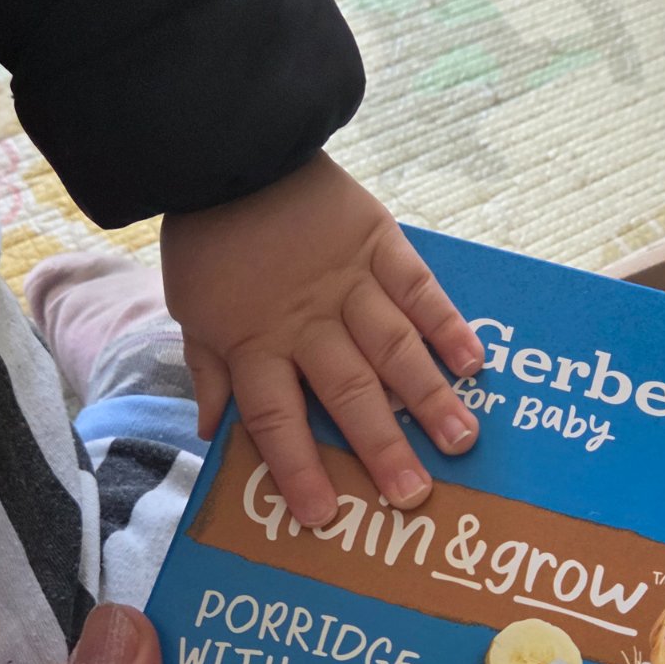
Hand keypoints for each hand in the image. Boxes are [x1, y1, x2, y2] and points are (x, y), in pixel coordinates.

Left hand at [161, 154, 484, 524]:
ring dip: (427, 396)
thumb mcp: (190, 309)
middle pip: (346, 392)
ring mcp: (347, 282)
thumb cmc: (208, 237)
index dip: (297, 468)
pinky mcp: (378, 242)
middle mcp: (306, 320)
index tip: (323, 515)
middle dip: (380, 447)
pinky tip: (474, 362)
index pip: (276, 418)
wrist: (228, 148)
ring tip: (462, 440)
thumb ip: (210, 370)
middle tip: (415, 496)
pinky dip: (447, 323)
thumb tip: (214, 433)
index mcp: (254, 340)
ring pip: (392, 347)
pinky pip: (418, 288)